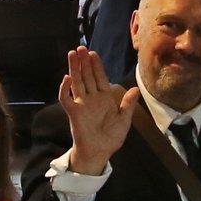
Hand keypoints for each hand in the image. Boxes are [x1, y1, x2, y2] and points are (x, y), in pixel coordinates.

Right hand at [55, 47, 135, 172]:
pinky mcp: (73, 112)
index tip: (93, 53)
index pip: (99, 77)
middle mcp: (92, 98)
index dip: (96, 65)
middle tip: (81, 48)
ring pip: (76, 82)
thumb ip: (128, 104)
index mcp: (104, 98)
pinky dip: (65, 88)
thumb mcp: (124, 120)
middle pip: (86, 76)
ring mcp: (81, 104)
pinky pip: (66, 98)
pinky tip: (67, 77)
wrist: (100, 152)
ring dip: (74, 68)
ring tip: (72, 54)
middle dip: (84, 62)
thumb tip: (136, 88)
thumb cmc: (112, 137)